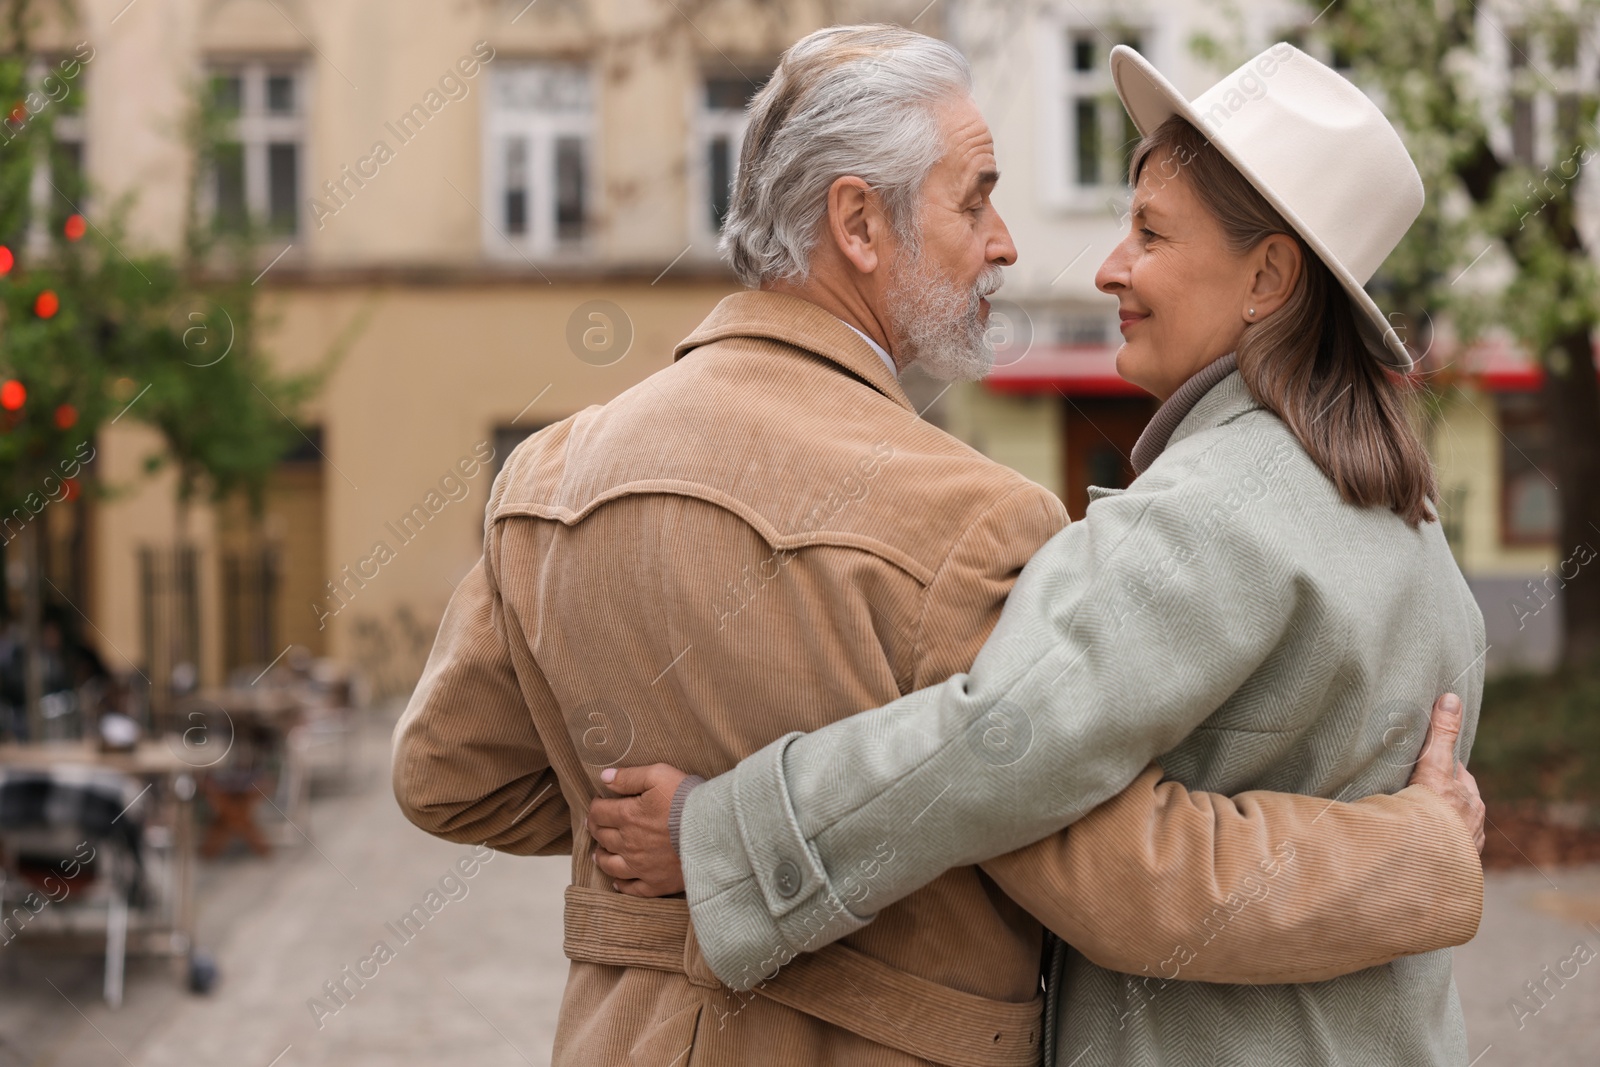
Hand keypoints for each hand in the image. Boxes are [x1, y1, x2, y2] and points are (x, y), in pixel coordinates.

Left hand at [588, 763, 690, 896]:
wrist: (714, 830)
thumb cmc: (688, 800)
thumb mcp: (659, 775)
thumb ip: (629, 777)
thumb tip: (604, 777)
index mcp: (627, 816)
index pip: (599, 813)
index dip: (595, 807)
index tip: (598, 803)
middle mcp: (628, 844)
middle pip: (602, 837)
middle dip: (596, 829)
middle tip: (596, 825)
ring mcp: (640, 867)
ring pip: (611, 865)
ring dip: (602, 857)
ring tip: (599, 853)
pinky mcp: (656, 883)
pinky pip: (632, 889)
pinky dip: (621, 886)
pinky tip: (618, 882)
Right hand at [1405, 693, 1485, 852]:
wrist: (1426, 867)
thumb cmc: (1430, 815)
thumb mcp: (1434, 768)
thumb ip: (1441, 735)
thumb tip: (1451, 697)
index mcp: (1469, 800)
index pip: (1454, 774)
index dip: (1436, 767)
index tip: (1419, 765)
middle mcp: (1471, 825)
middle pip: (1453, 801)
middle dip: (1436, 797)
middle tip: (1408, 792)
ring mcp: (1462, 849)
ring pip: (1448, 827)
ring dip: (1432, 824)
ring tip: (1407, 823)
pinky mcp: (1448, 869)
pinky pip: (1439, 851)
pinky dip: (1427, 846)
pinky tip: (1412, 847)